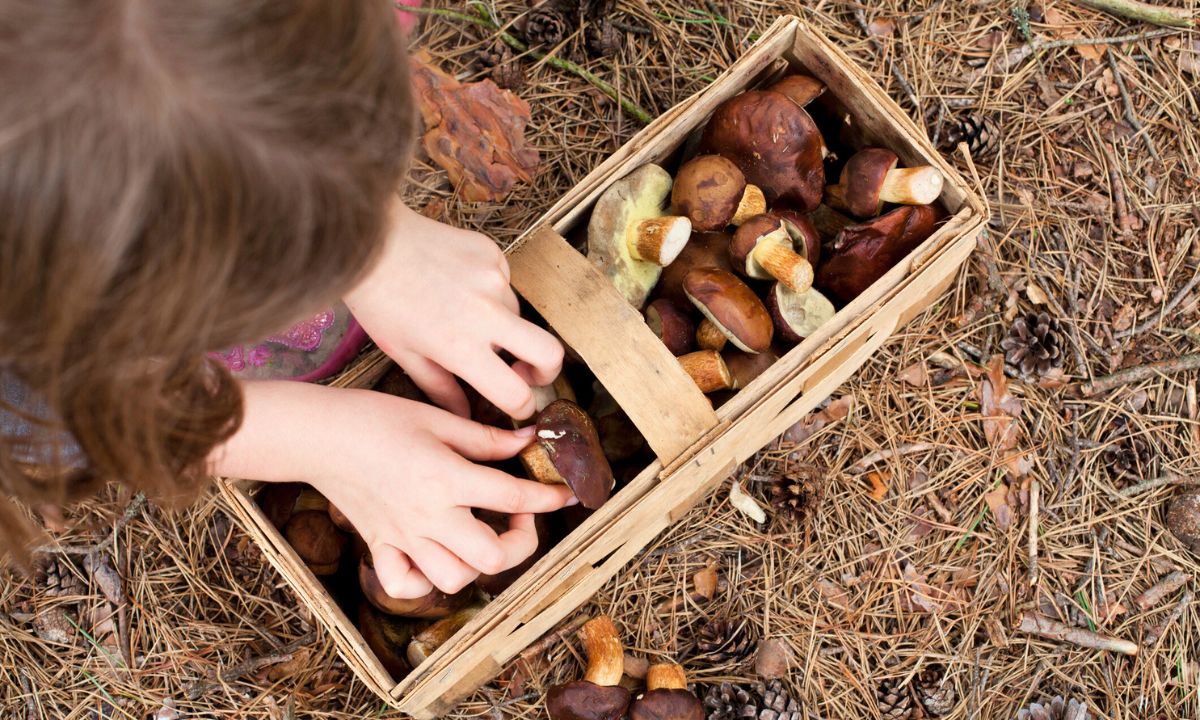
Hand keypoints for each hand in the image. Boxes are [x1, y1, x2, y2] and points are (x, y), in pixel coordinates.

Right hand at [212, 382, 575, 597]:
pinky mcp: (380, 546)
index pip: (513, 496)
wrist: (315, 435)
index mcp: (446, 478)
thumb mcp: (437, 418)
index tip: (564, 494)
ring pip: (454, 579)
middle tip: (518, 517)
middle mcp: (428, 516)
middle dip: (520, 542)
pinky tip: (436, 555)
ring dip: (476, 563)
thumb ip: (486, 437)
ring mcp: (403, 537)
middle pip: (492, 558)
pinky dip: (426, 580)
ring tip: (479, 534)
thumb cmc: (375, 417)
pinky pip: (407, 584)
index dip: (547, 497)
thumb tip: (528, 439)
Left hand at [346, 203, 562, 419]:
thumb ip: (440, 389)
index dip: (522, 407)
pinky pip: (505, 284)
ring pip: (519, 316)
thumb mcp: (404, 355)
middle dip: (547, 371)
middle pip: (550, 353)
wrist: (369, 241)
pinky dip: (490, 293)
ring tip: (464, 316)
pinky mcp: (493, 254)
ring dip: (504, 326)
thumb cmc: (378, 301)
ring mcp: (493, 280)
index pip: (515, 394)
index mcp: (460, 347)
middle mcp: (485, 314)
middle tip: (528, 373)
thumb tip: (466, 414)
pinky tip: (458, 285)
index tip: (517, 403)